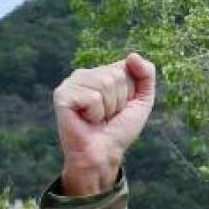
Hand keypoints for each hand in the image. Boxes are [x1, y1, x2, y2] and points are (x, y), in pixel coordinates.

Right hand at [51, 52, 155, 194]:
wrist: (103, 154)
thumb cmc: (119, 130)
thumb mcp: (142, 101)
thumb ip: (146, 75)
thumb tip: (132, 55)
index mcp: (100, 72)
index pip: (126, 68)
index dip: (130, 93)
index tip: (119, 108)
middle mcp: (84, 74)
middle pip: (116, 75)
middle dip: (119, 101)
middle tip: (107, 116)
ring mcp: (71, 83)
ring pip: (105, 84)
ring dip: (108, 108)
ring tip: (97, 119)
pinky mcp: (62, 95)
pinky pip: (92, 97)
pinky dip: (95, 113)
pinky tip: (86, 120)